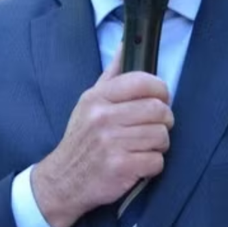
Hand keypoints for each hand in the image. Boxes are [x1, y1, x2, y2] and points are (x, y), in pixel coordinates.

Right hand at [31, 46, 172, 226]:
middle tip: (155, 127)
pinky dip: (152, 165)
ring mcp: (111, 143)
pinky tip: (138, 164)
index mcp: (98, 98)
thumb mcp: (89, 102)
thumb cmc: (82, 140)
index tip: (160, 99)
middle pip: (158, 110)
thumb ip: (111, 76)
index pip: (143, 82)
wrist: (63, 180)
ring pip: (161, 136)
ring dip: (159, 144)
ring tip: (144, 147)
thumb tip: (124, 46)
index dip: (160, 90)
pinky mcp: (120, 167)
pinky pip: (156, 161)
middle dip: (164, 120)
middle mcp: (103, 118)